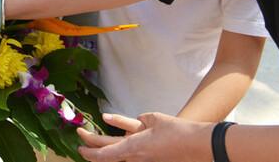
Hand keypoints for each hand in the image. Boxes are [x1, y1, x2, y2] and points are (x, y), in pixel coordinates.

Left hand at [77, 112, 212, 160]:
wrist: (199, 145)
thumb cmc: (175, 131)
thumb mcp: (152, 119)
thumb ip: (135, 122)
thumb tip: (125, 122)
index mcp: (133, 148)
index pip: (104, 154)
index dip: (89, 151)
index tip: (80, 146)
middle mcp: (136, 158)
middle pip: (107, 155)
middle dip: (92, 149)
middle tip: (81, 141)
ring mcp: (143, 161)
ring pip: (119, 156)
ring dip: (106, 150)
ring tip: (94, 142)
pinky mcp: (150, 160)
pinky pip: (131, 154)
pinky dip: (122, 147)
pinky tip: (116, 136)